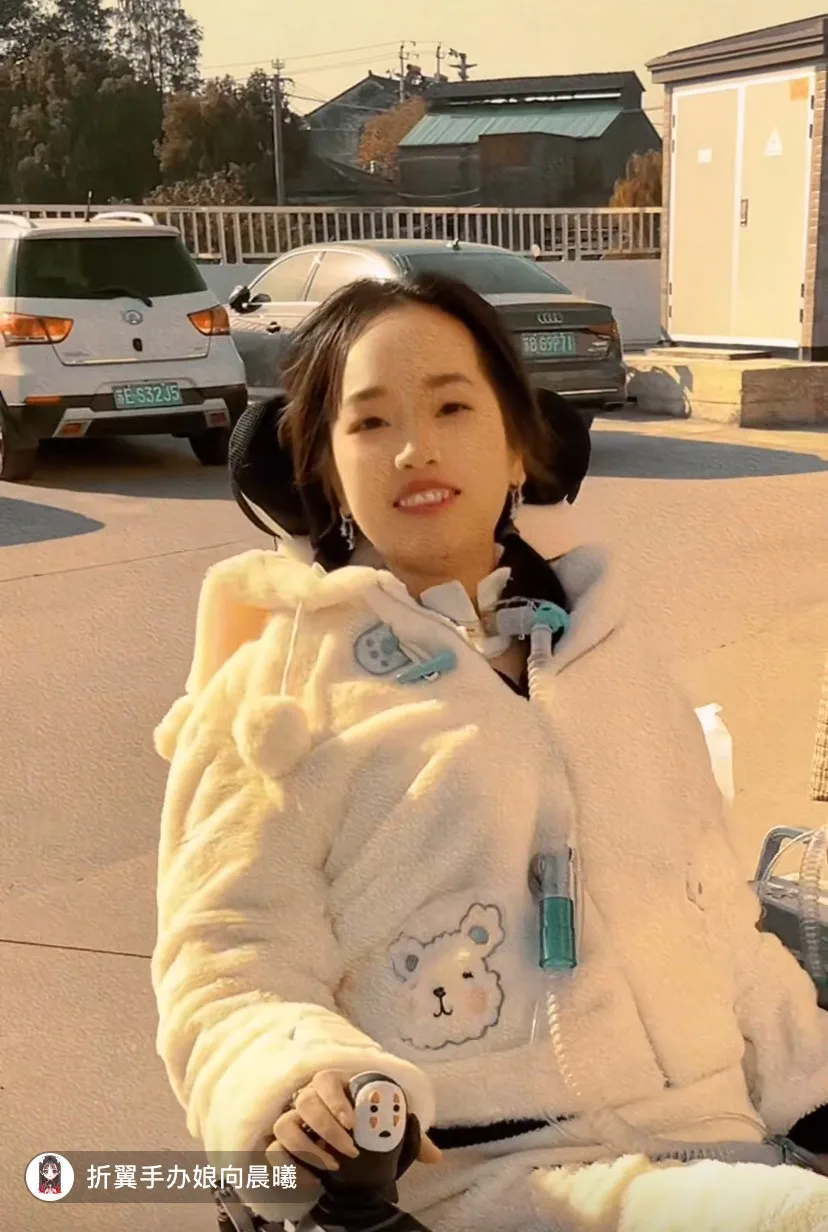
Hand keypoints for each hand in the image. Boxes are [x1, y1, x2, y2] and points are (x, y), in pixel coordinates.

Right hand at [269, 1069, 441, 1171]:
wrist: (346, 1154)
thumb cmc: (366, 1131)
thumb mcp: (389, 1132)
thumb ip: (410, 1138)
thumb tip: (436, 1158)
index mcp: (335, 1087)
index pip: (326, 1079)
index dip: (336, 1099)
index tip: (352, 1123)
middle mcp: (309, 1100)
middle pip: (304, 1101)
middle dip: (326, 1127)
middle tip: (349, 1151)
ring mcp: (292, 1123)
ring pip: (284, 1125)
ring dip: (307, 1147)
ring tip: (332, 1166)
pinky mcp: (281, 1147)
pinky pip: (273, 1153)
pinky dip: (291, 1167)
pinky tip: (314, 1181)